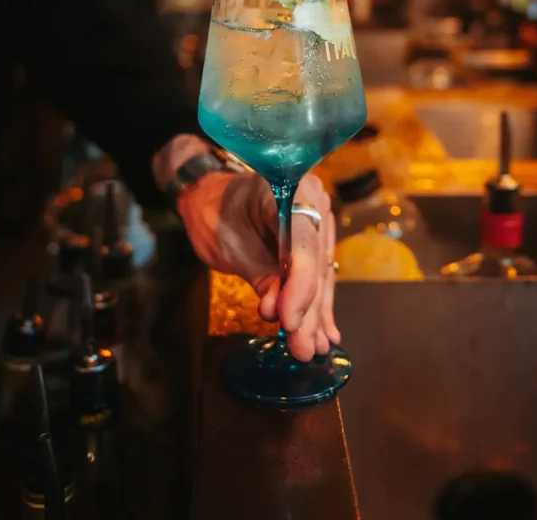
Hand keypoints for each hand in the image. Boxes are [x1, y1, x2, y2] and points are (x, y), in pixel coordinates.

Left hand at [153, 137, 338, 361]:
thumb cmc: (215, 214)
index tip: (289, 322)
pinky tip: (325, 333)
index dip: (300, 286)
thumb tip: (277, 313)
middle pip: (316, 262)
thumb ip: (259, 277)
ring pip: (321, 272)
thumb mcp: (230, 247)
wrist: (211, 196)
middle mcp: (312, 199)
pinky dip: (317, 303)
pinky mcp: (316, 237)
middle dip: (308, 310)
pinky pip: (319, 272)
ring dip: (316, 313)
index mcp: (287, 188)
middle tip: (302, 348)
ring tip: (314, 347)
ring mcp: (318, 216)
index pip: (303, 243)